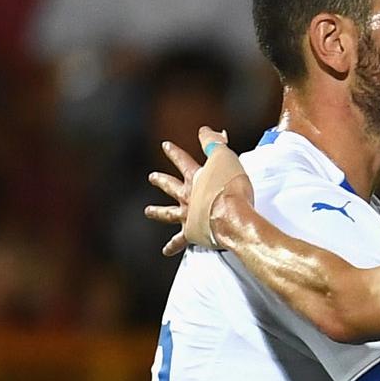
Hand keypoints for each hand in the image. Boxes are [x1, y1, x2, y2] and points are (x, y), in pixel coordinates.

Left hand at [149, 127, 251, 255]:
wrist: (231, 216)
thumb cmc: (231, 188)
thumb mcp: (225, 158)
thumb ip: (214, 143)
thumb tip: (205, 130)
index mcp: (195, 178)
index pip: (182, 161)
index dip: (174, 153)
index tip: (165, 146)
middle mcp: (188, 196)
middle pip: (171, 186)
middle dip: (161, 180)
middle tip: (152, 177)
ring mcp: (188, 215)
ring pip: (168, 213)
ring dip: (158, 212)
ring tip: (148, 212)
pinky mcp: (192, 233)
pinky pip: (179, 241)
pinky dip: (173, 246)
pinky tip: (166, 250)